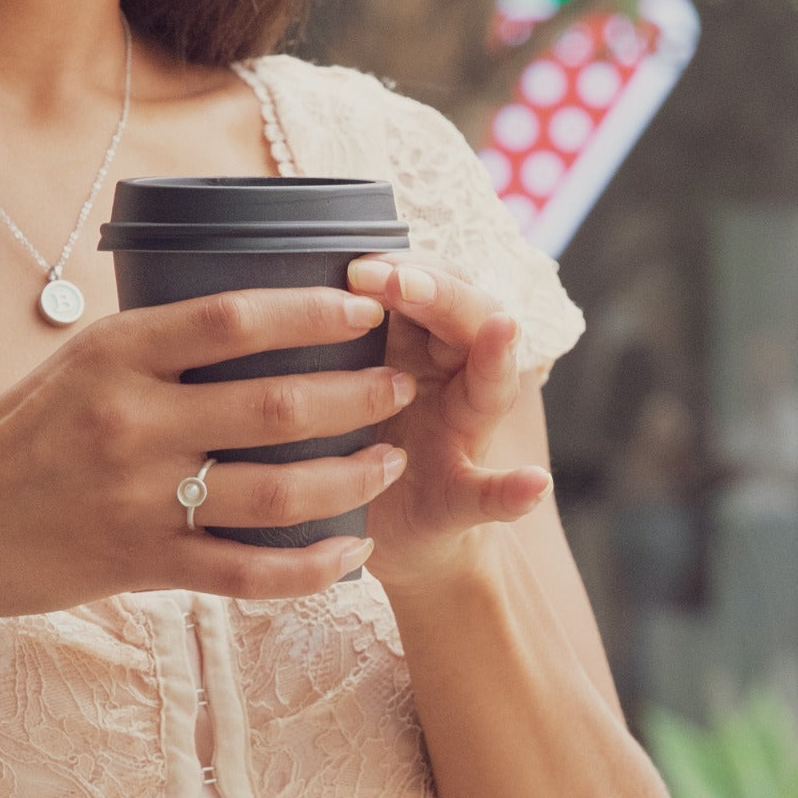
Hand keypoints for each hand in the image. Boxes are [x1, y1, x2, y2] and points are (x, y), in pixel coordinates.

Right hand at [0, 287, 415, 620]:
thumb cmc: (4, 436)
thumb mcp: (71, 368)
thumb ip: (150, 353)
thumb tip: (240, 328)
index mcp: (113, 355)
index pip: (235, 318)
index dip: (314, 312)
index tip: (366, 309)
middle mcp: (131, 421)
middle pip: (275, 406)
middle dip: (356, 397)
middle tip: (398, 388)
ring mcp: (137, 499)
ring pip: (275, 493)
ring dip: (347, 479)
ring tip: (388, 461)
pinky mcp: (137, 564)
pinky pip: (245, 573)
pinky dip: (307, 568)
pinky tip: (347, 554)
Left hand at [347, 255, 552, 588]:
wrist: (376, 532)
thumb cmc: (344, 444)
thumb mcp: (327, 383)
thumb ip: (318, 337)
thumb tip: (264, 285)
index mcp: (409, 347)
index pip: (422, 286)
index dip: (397, 270)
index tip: (356, 265)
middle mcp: (446, 382)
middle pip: (465, 318)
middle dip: (438, 292)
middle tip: (399, 280)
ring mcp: (461, 439)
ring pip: (491, 387)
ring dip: (497, 357)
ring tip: (503, 329)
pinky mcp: (460, 500)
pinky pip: (491, 494)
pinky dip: (515, 490)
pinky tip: (533, 484)